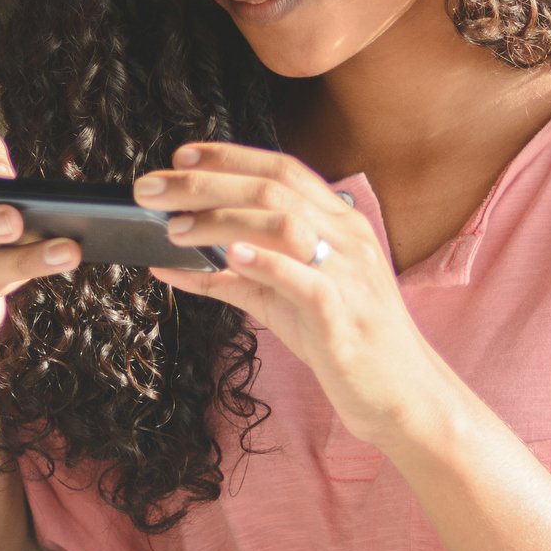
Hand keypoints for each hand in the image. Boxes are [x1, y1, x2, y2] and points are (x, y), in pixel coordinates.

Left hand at [141, 143, 448, 451]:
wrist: (399, 393)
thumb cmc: (339, 341)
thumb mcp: (280, 302)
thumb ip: (229, 278)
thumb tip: (165, 265)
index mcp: (338, 224)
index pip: (282, 169)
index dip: (229, 156)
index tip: (180, 157)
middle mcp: (347, 238)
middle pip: (273, 188)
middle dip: (205, 183)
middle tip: (151, 189)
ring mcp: (348, 274)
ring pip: (285, 224)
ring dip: (223, 219)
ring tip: (175, 228)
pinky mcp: (344, 316)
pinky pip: (305, 280)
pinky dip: (266, 263)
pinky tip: (231, 257)